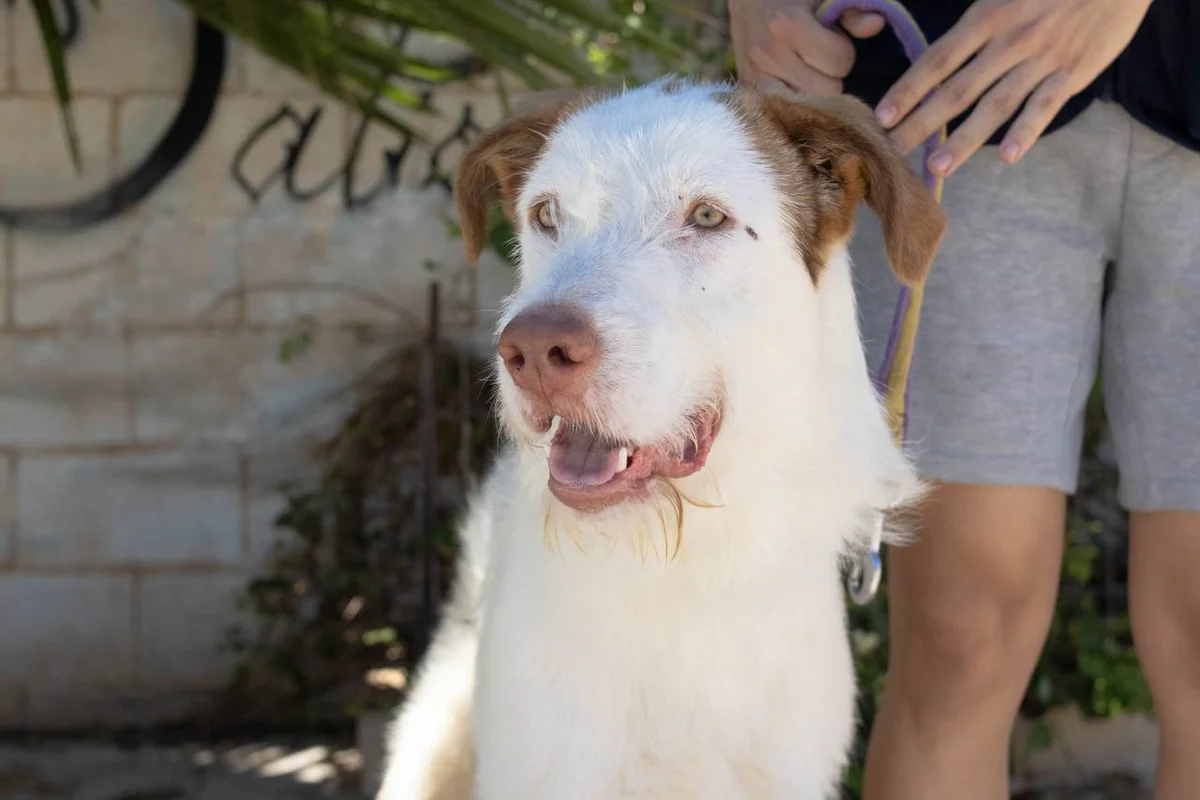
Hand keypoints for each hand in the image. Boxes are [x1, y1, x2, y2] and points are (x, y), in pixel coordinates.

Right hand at [730, 0, 884, 95]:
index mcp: (787, 25)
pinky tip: (793, 81)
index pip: (839, 62)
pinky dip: (794, 99)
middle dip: (831, 75)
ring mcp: (753, 75)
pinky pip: (783, 109)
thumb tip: (876, 25)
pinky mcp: (747, 88)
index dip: (844, 51)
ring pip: (806, 106)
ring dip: (813, 90)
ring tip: (806, 68)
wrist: (747, 0)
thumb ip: (852, 10)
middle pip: (826, 90)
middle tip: (820, 57)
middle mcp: (767, 54)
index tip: (833, 40)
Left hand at [876, 0, 1152, 174]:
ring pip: (995, 105)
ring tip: (937, 167)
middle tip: (892, 152)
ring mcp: (1041, 60)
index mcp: (988, 16)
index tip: (882, 116)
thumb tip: (940, 49)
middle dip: (921, 124)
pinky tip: (1006, 157)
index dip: (908, 89)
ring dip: (964, 139)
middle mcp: (1010, 41)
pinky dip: (1025, 132)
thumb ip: (975, 18)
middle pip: (957, 90)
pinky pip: (1044, 107)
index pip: (938, 59)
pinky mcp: (1072, 73)